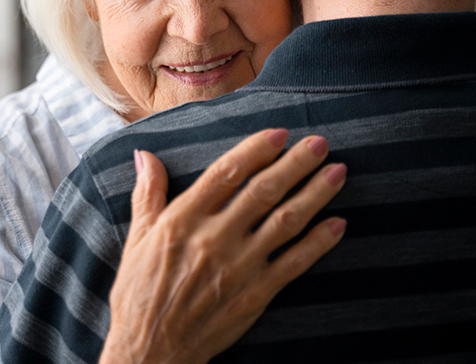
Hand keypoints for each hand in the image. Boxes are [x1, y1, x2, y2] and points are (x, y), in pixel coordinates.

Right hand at [100, 129, 346, 363]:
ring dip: (315, 194)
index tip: (280, 133)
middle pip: (263, 191)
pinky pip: (294, 263)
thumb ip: (147, 193)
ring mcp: (239, 267)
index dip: (256, 149)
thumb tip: (144, 154)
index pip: (226, 173)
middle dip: (295, 163)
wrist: (151, 350)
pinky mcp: (256, 295)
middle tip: (320, 142)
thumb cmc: (140, 293)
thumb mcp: (137, 238)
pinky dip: (319, 243)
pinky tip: (338, 223)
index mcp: (183, 220)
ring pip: (285, 222)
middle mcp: (214, 239)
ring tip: (337, 172)